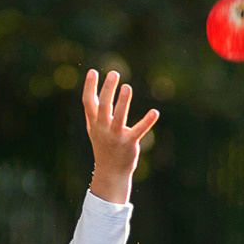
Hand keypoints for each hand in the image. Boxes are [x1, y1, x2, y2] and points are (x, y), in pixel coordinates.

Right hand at [82, 68, 158, 204]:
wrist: (110, 172)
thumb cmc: (103, 145)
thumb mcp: (95, 128)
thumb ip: (95, 110)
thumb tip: (94, 88)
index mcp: (94, 123)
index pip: (88, 102)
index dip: (89, 87)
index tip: (92, 71)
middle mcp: (103, 129)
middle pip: (103, 106)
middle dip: (107, 90)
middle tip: (114, 73)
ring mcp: (116, 136)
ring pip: (118, 117)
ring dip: (122, 102)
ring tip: (127, 87)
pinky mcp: (129, 143)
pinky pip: (139, 130)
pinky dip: (147, 121)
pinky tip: (155, 112)